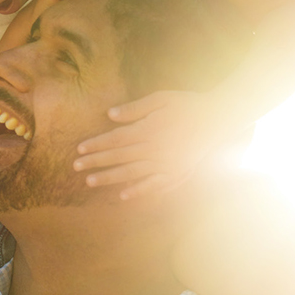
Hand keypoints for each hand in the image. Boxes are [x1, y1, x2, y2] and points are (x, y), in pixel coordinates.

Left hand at [74, 90, 221, 198]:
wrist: (218, 119)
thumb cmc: (188, 104)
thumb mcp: (161, 99)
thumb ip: (134, 109)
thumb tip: (109, 115)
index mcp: (147, 130)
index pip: (114, 140)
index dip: (96, 145)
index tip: (79, 150)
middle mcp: (153, 149)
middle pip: (118, 158)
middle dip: (95, 162)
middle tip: (75, 168)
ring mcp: (165, 164)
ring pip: (131, 173)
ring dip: (109, 178)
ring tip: (90, 182)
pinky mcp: (176, 173)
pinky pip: (154, 185)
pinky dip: (138, 191)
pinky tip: (123, 196)